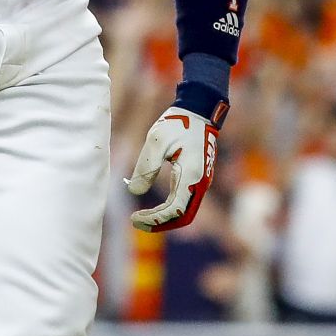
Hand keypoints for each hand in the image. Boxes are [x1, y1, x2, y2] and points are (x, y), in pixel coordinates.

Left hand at [125, 106, 217, 232]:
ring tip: (141, 218)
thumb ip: (146, 167)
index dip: (154, 218)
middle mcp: (200, 183)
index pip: (175, 210)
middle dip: (159, 224)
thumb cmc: (178, 123)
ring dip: (164, 219)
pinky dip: (168, 210)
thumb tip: (134, 191)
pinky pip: (184, 202)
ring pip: (185, 212)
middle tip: (136, 223)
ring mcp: (200, 182)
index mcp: (192, 175)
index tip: (134, 218)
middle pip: (183, 217)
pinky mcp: (197, 179)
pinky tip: (152, 208)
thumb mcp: (156, 141)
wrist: (199, 111)